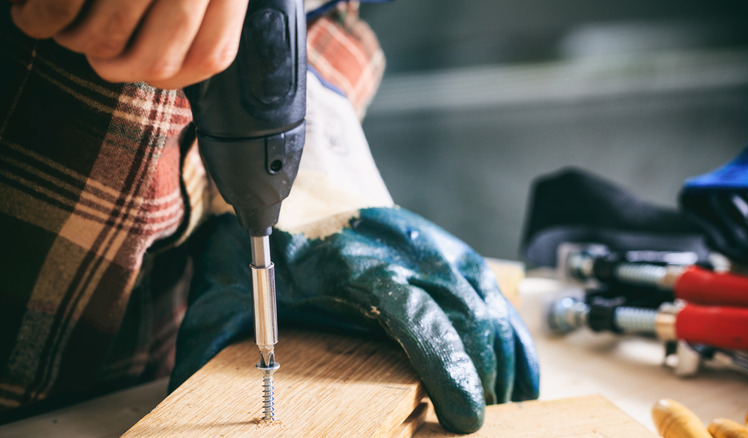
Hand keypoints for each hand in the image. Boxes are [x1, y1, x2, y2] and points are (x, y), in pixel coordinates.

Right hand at [10, 0, 247, 88]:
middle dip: (116, 65)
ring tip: (67, 26)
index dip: (171, 74)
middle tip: (96, 50)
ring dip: (78, 41)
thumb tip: (170, 63)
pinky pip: (62, 12)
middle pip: (154, 60)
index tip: (145, 68)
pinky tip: (32, 15)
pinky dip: (40, 21)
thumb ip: (201, 15)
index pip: (209, 58)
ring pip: (108, 40)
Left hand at [171, 209, 539, 433]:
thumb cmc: (273, 237)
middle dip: (483, 379)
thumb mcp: (228, 283)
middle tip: (474, 429)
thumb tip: (180, 397)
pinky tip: (517, 382)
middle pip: (467, 319)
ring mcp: (438, 248)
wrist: (311, 176)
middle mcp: (409, 250)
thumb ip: (207, 339)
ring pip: (491, 311)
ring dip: (504, 368)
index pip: (416, 312)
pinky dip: (513, 345)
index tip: (464, 415)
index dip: (446, 363)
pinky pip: (497, 303)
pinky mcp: (455, 255)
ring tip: (503, 413)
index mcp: (356, 260)